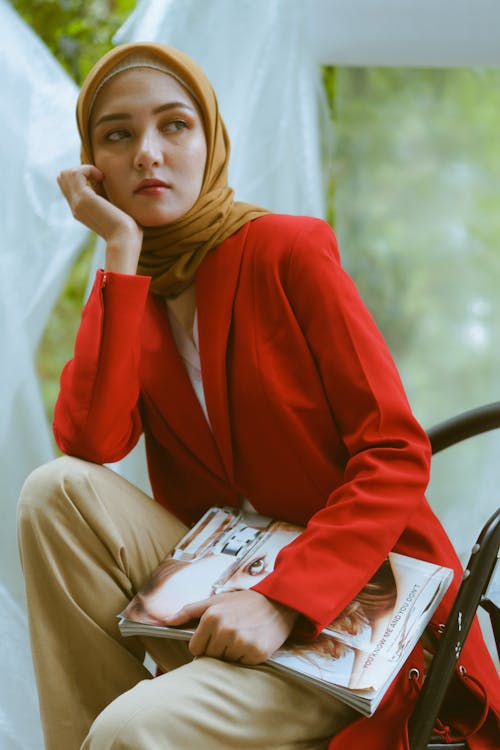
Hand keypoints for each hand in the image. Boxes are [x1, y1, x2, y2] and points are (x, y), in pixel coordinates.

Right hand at [57, 165, 142, 273]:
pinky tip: (101, 177)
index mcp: (81, 211)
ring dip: (83, 168)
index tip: (101, 181)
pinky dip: (88, 168)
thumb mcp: (114, 212)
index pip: (69, 186)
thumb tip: (108, 189)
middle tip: (99, 177)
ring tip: (100, 176)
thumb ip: (107, 202)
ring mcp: (77, 203)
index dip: (82, 177)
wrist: (126, 240)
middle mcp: (75, 207)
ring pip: (65, 174)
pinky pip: (75, 173)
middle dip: (80, 170)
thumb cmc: (128, 230)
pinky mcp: (83, 199)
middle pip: (63, 178)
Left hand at [165, 589, 298, 664]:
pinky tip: (254, 642)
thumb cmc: (244, 602)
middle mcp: (225, 629)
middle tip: (234, 632)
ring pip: (226, 662)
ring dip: (234, 653)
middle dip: (220, 648)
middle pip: (211, 657)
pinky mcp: (256, 653)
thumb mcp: (215, 600)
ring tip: (244, 635)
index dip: (206, 643)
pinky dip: (247, 657)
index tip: (218, 634)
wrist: (278, 602)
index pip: (196, 649)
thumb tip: (166, 621)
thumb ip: (189, 610)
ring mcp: (241, 642)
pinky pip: (243, 665)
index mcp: (211, 616)